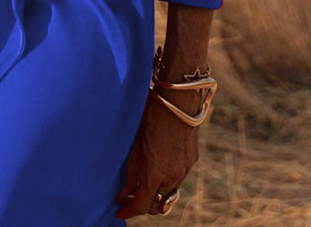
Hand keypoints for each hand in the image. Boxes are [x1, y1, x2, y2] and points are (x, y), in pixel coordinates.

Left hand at [114, 87, 200, 218]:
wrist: (177, 98)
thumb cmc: (150, 117)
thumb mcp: (135, 145)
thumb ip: (130, 174)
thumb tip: (122, 194)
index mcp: (155, 173)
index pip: (142, 205)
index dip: (129, 211)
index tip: (118, 211)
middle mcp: (173, 176)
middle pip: (157, 204)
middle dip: (141, 204)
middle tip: (128, 198)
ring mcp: (185, 169)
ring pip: (168, 192)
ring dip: (155, 192)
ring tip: (142, 184)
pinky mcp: (192, 160)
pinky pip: (178, 178)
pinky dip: (166, 179)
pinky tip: (157, 167)